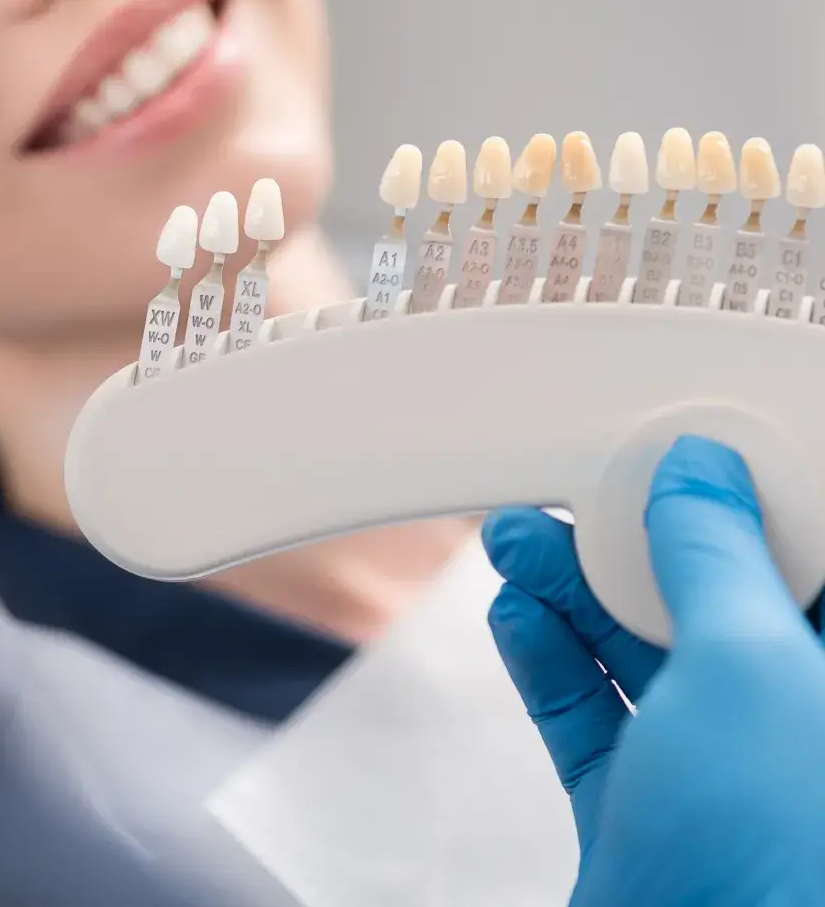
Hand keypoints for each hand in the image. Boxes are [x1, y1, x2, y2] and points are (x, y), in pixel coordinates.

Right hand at [483, 436, 824, 905]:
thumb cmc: (782, 862)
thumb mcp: (754, 669)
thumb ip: (717, 559)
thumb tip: (699, 475)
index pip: (810, 559)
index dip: (750, 498)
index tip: (689, 452)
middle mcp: (794, 728)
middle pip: (712, 597)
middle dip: (635, 539)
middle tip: (579, 492)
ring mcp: (720, 776)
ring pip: (642, 652)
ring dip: (572, 591)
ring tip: (520, 540)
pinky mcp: (646, 811)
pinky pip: (592, 712)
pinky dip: (547, 658)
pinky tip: (518, 614)